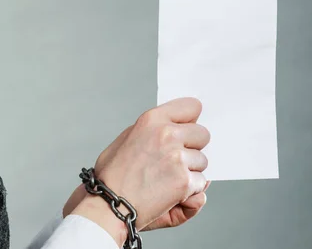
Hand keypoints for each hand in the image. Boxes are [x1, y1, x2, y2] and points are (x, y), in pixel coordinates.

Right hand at [81, 97, 209, 229]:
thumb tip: (178, 128)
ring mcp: (177, 157)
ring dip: (191, 171)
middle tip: (177, 159)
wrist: (108, 204)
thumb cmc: (113, 174)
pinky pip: (200, 183)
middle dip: (193, 147)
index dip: (192, 121)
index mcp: (152, 120)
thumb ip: (154, 130)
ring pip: (202, 161)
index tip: (189, 130)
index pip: (192, 107)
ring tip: (167, 179)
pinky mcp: (183, 180)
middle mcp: (167, 134)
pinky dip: (190, 191)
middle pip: (203, 134)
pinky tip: (170, 193)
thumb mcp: (127, 138)